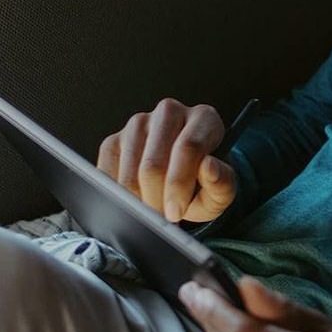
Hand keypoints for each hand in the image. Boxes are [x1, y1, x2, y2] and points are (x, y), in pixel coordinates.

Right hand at [97, 98, 237, 222]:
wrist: (183, 181)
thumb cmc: (204, 183)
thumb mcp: (222, 190)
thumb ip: (222, 182)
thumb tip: (209, 167)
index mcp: (204, 118)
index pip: (187, 148)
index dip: (179, 185)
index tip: (175, 212)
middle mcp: (170, 113)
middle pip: (154, 164)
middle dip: (156, 200)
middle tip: (161, 219)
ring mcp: (138, 124)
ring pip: (130, 173)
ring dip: (138, 201)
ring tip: (152, 210)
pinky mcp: (114, 140)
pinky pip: (108, 174)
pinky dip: (119, 196)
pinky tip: (135, 200)